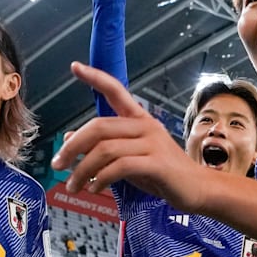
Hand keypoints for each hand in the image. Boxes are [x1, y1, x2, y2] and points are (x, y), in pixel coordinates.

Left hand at [53, 62, 203, 207]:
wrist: (198, 189)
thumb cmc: (164, 174)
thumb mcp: (130, 157)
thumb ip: (104, 147)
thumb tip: (70, 138)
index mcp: (140, 120)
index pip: (116, 90)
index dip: (95, 78)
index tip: (75, 67)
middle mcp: (146, 126)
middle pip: (99, 127)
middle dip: (72, 146)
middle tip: (58, 164)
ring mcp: (153, 143)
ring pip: (105, 150)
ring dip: (82, 170)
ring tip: (73, 186)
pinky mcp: (157, 163)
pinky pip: (119, 167)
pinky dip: (100, 179)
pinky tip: (95, 188)